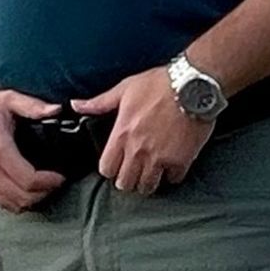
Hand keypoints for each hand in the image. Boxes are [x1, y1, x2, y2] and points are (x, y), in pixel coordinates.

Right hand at [0, 86, 65, 213]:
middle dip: (43, 194)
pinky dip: (15, 200)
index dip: (50, 182)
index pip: (29, 181)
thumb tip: (55, 110)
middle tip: (54, 183)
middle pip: (22, 198)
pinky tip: (23, 189)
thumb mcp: (8, 100)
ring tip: (41, 188)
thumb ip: (34, 106)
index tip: (59, 177)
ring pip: (11, 205)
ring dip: (30, 200)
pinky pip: (0, 201)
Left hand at [89, 67, 215, 194]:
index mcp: (122, 134)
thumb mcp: (125, 89)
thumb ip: (100, 102)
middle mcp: (138, 150)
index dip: (110, 169)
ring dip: (148, 181)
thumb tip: (77, 105)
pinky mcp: (181, 160)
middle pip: (125, 183)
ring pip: (148, 186)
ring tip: (151, 172)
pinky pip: (173, 179)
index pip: (107, 168)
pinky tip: (172, 166)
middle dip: (127, 179)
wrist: (192, 85)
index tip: (116, 164)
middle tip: (134, 172)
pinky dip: (172, 175)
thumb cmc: (159, 84)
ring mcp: (160, 157)